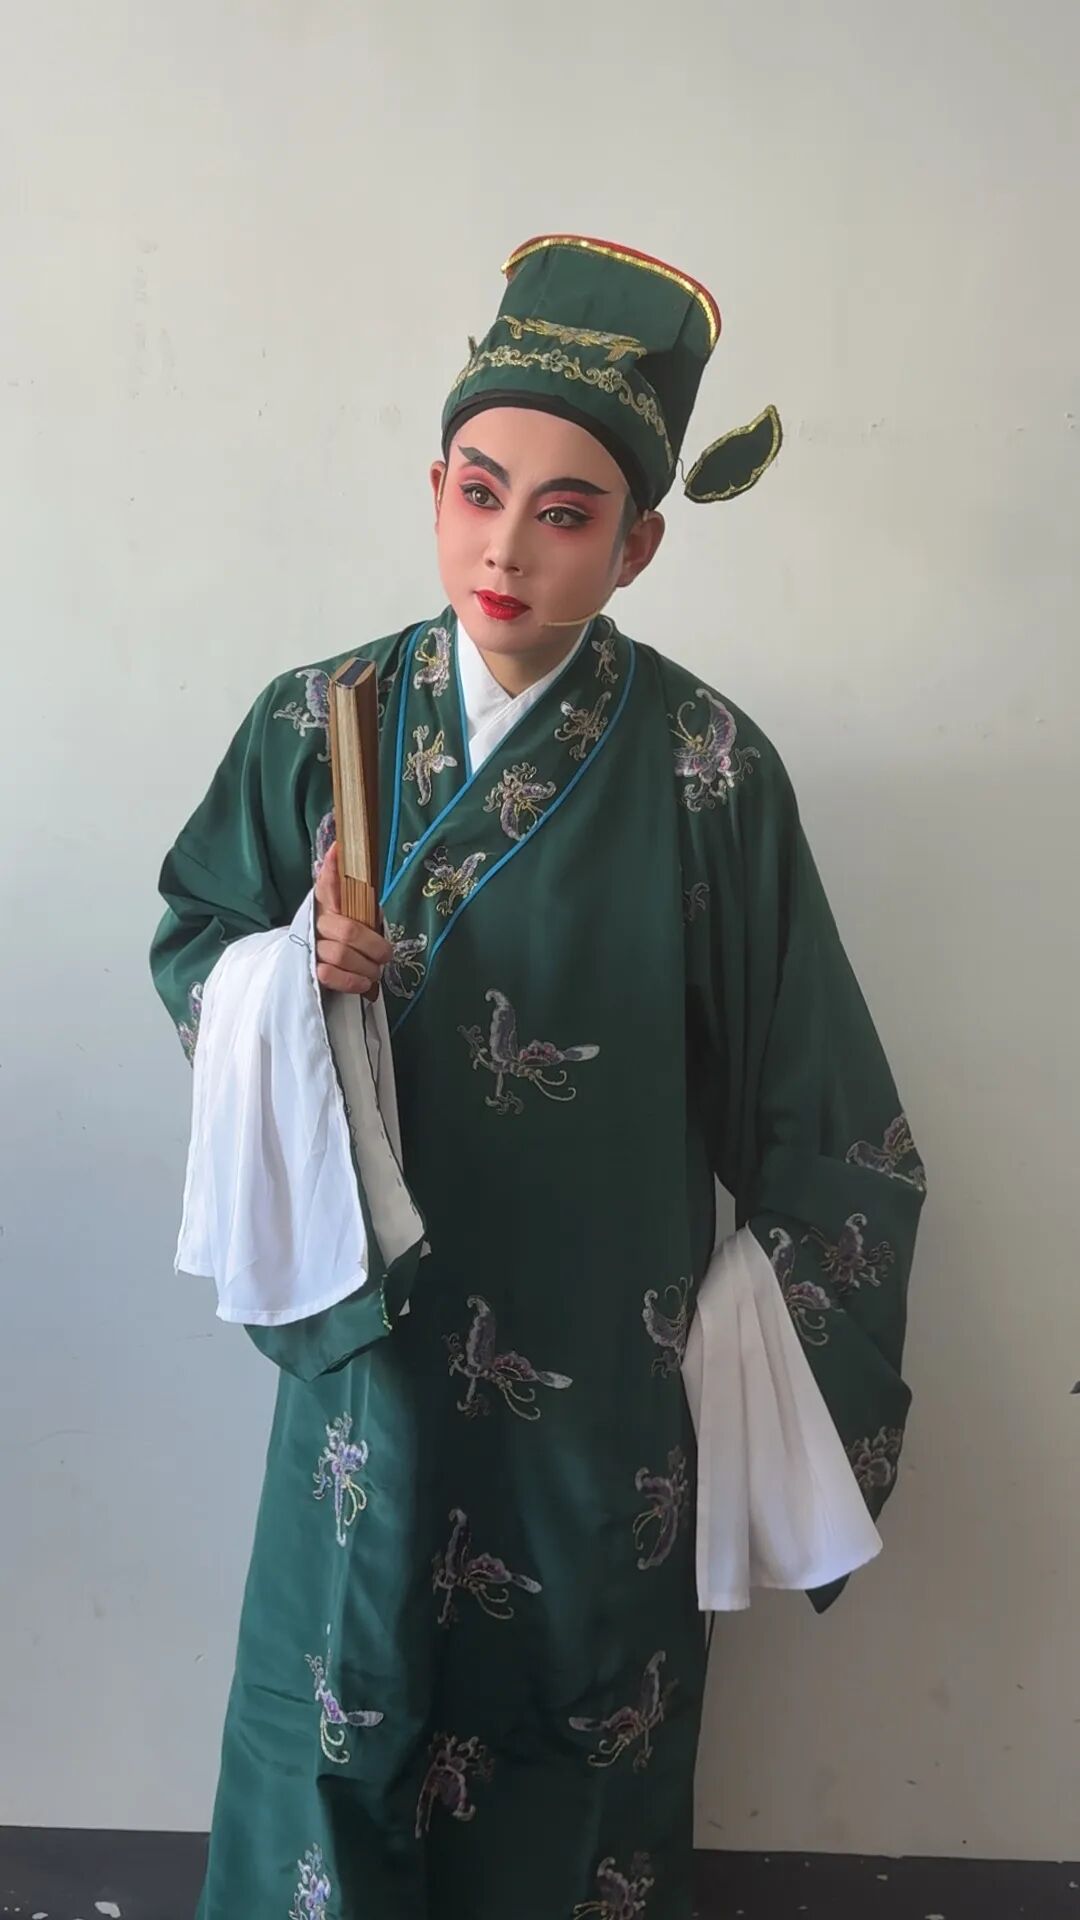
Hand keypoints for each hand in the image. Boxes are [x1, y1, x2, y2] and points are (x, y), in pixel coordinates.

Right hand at [313, 843, 392, 995]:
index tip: (339, 848)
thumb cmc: (346, 941)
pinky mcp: (310, 971)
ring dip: (367, 967)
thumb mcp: (355, 920)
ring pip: (341, 955)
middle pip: (347, 931)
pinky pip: (331, 975)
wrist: (314, 967)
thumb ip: (364, 912)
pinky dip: (353, 981)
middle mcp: (317, 922)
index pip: (328, 883)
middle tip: (386, 955)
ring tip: (376, 972)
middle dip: (374, 946)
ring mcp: (311, 946)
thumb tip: (375, 912)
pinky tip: (364, 983)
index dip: (333, 868)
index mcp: (328, 905)